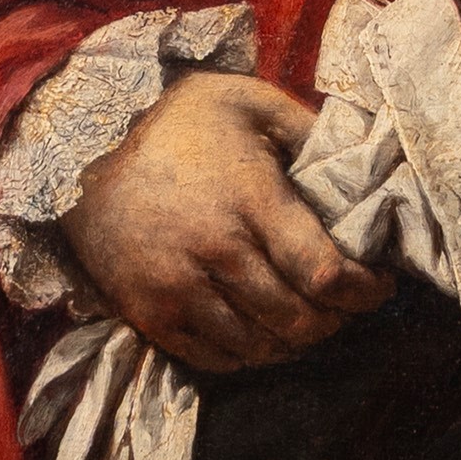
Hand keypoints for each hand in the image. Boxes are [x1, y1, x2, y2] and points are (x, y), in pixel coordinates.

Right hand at [60, 73, 391, 370]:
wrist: (79, 147)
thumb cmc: (176, 121)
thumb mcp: (247, 100)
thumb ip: (307, 129)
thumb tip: (360, 161)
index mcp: (250, 199)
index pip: (324, 272)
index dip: (364, 290)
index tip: (381, 283)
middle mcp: (216, 251)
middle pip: (298, 319)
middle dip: (337, 318)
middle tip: (348, 302)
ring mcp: (177, 289)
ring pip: (261, 346)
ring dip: (296, 340)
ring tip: (309, 317)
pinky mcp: (148, 314)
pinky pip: (215, 359)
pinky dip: (250, 354)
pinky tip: (262, 330)